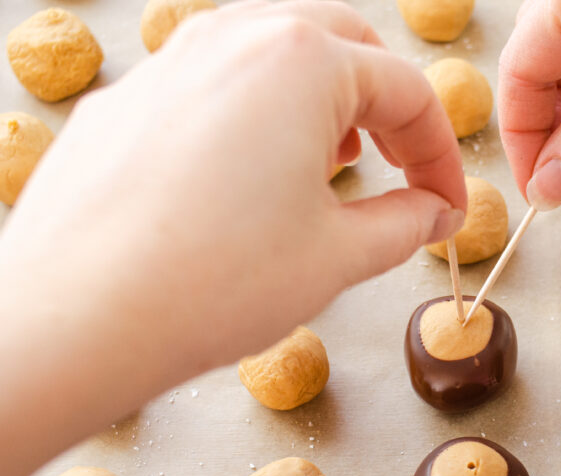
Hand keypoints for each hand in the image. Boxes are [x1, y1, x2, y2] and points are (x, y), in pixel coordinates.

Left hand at [0, 0, 465, 475]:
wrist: (77, 318)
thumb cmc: (213, 282)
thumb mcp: (339, 255)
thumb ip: (403, 224)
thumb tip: (431, 214)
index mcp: (301, 60)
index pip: (406, 91)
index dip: (441, 155)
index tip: (448, 206)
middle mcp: (233, 37)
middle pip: (342, 49)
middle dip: (387, 109)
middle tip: (402, 169)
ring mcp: (170, 62)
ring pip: (272, 58)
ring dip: (321, 105)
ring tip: (332, 168)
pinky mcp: (128, 101)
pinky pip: (213, 89)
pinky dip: (256, 120)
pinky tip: (252, 181)